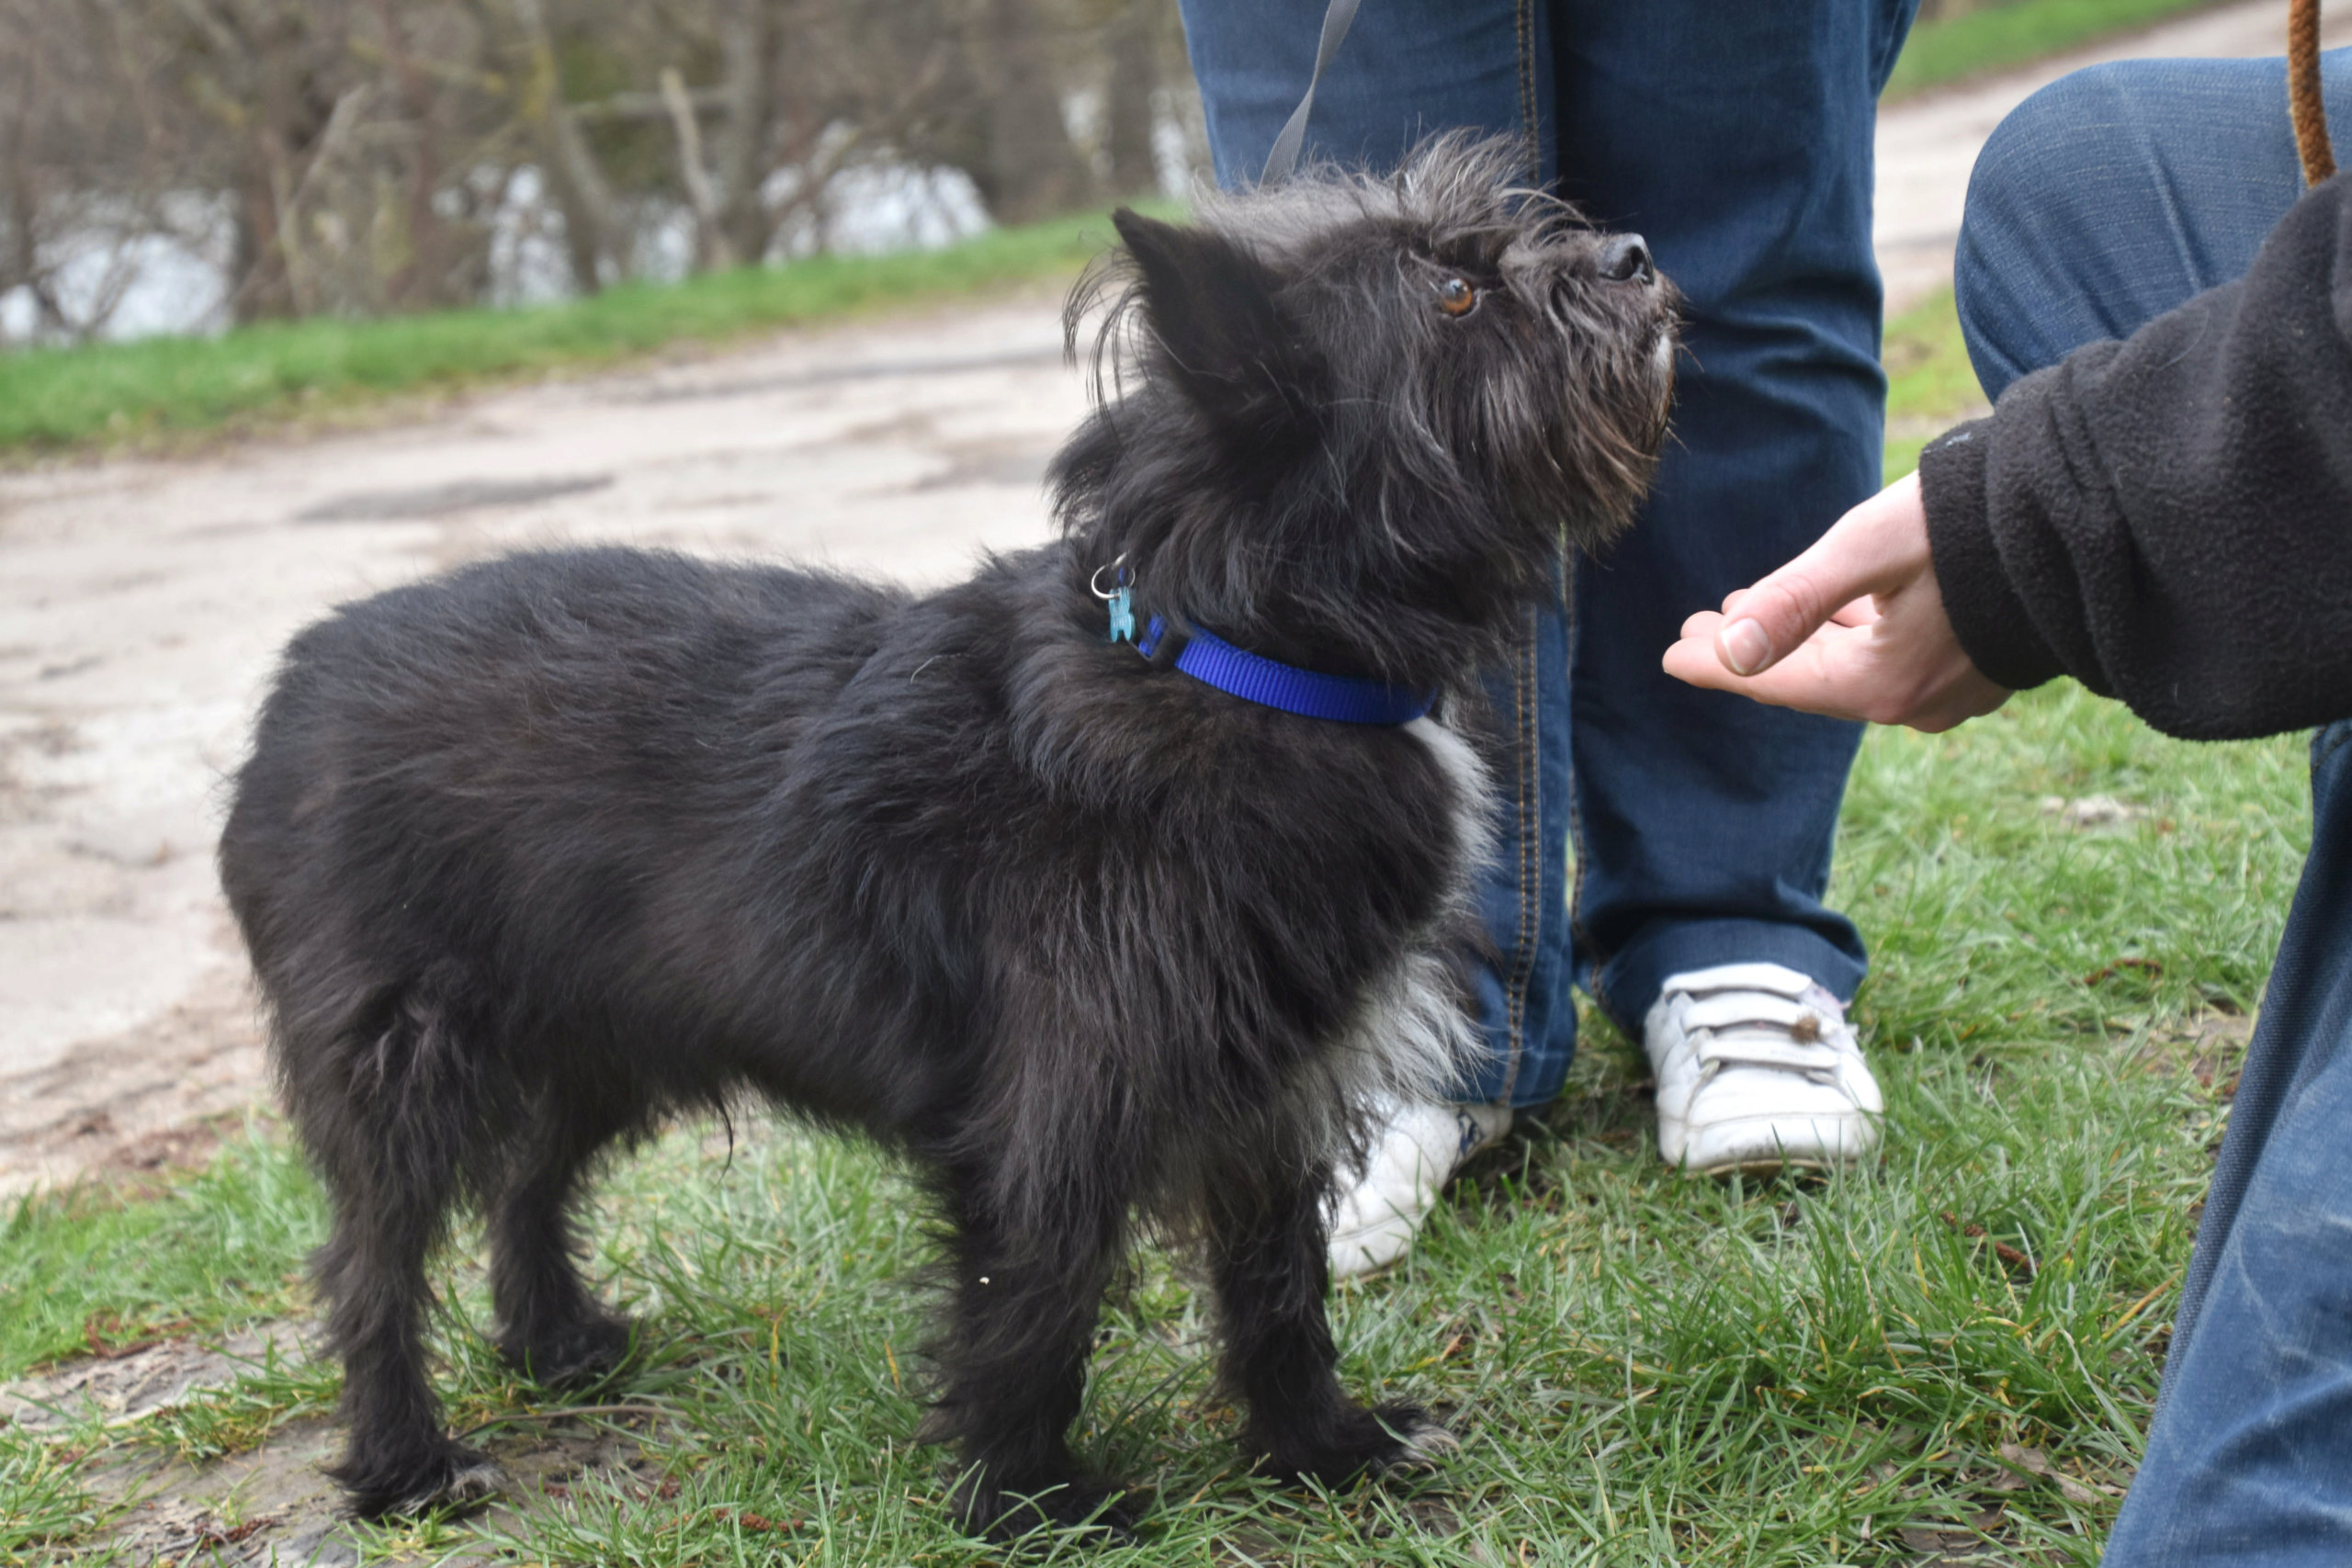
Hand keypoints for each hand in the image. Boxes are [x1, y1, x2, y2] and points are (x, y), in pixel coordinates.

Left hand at [1660, 471, 2011, 732]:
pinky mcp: (1985, 663)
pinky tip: (1841, 617)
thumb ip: (1796, 599)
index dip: (1717, 664)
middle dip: (1752, 653)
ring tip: (1754, 615)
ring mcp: (1958, 690)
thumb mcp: (1871, 550)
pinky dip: (1851, 638)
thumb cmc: (1976, 523)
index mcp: (1883, 684)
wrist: (2094, 516)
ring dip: (1801, 642)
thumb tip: (1728, 649)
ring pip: (1854, 669)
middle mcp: (1919, 702)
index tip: (1670, 655)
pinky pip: (1895, 660)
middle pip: (1810, 679)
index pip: (1775, 680)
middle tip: (1699, 632)